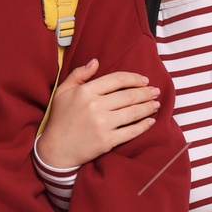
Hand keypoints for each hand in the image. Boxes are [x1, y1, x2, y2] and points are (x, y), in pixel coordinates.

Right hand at [37, 58, 160, 170]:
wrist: (55, 149)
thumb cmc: (60, 119)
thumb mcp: (63, 92)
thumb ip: (79, 74)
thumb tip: (96, 62)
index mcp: (86, 91)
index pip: (118, 79)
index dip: (135, 78)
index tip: (144, 80)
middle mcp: (96, 106)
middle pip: (129, 95)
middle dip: (146, 93)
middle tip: (155, 92)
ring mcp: (103, 124)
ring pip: (133, 112)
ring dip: (148, 107)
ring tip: (156, 104)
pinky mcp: (107, 141)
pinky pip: (131, 131)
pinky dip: (144, 126)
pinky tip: (151, 121)